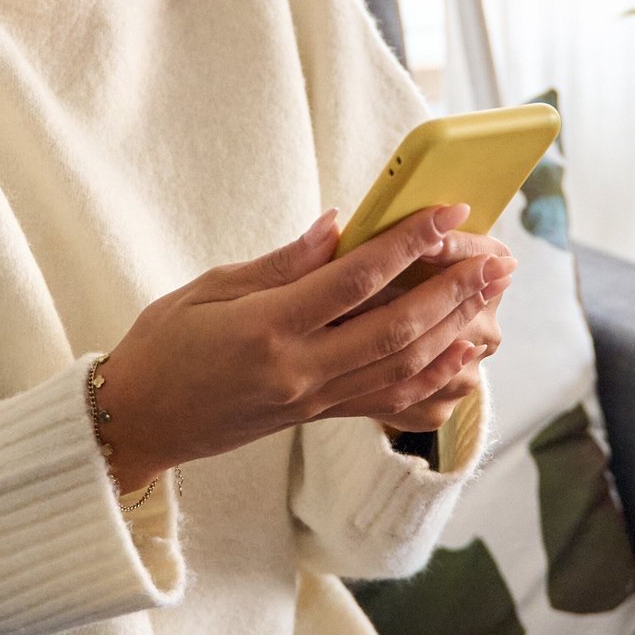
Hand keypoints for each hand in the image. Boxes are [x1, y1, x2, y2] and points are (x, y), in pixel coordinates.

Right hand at [87, 204, 514, 491]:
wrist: (139, 422)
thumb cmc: (165, 345)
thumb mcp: (211, 287)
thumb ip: (282, 261)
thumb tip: (341, 226)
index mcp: (267, 329)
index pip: (355, 280)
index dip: (408, 243)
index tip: (448, 211)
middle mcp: (298, 371)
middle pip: (395, 329)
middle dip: (453, 291)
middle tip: (495, 258)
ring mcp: (312, 401)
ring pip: (403, 370)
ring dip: (455, 332)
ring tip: (491, 298)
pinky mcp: (317, 417)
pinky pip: (389, 404)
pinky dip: (434, 383)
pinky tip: (466, 360)